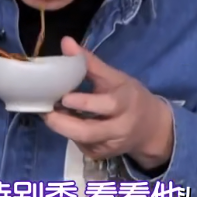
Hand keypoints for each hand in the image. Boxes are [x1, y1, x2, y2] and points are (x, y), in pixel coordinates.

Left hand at [43, 37, 174, 170]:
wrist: (150, 128)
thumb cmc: (130, 96)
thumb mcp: (114, 77)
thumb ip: (89, 62)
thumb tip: (65, 41)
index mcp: (126, 103)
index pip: (107, 105)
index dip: (85, 103)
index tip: (65, 97)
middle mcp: (120, 128)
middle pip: (89, 131)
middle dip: (63, 123)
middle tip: (45, 110)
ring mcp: (110, 145)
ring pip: (80, 139)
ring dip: (62, 126)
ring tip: (50, 111)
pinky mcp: (100, 154)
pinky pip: (79, 144)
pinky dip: (68, 132)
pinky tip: (64, 120)